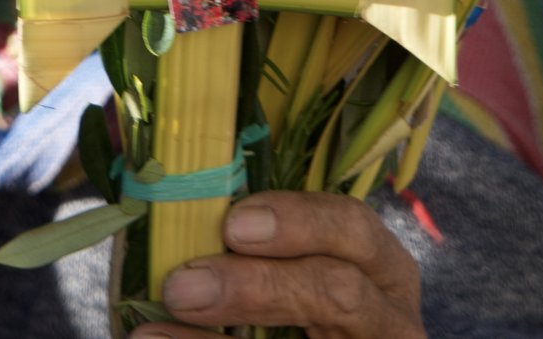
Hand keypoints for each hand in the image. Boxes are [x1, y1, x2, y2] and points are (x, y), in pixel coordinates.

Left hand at [133, 191, 426, 338]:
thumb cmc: (302, 297)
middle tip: (182, 287)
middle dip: (259, 287)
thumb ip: (259, 244)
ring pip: (317, 323)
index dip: (298, 221)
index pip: (353, 226)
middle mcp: (388, 315)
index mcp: (379, 265)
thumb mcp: (300, 264)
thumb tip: (176, 214)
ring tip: (154, 327)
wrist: (301, 333)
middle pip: (340, 292)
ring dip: (226, 330)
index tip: (232, 225)